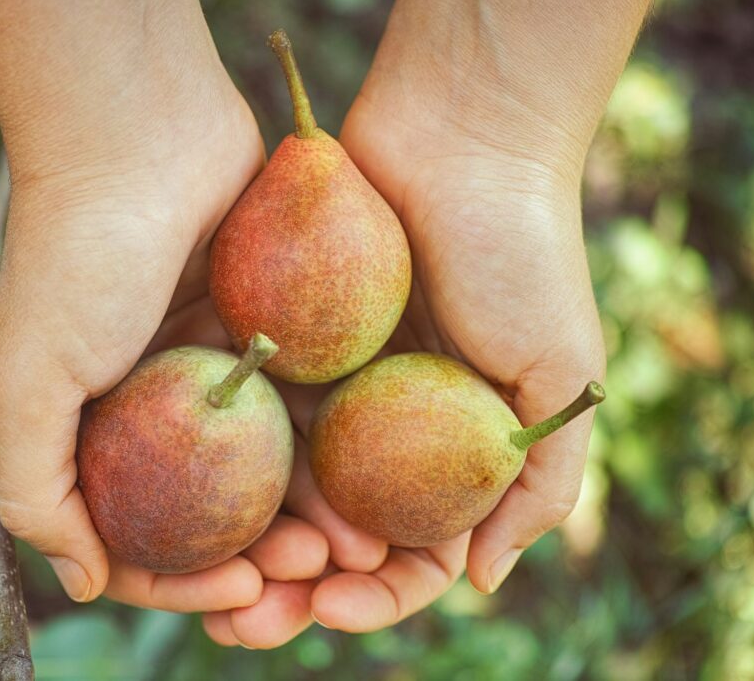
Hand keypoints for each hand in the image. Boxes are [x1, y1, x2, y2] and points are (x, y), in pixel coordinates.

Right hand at [0, 51, 331, 614]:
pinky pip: (306, 409)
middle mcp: (159, 412)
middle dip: (264, 558)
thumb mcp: (26, 376)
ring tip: (361, 549)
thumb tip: (83, 581)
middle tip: (312, 578)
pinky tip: (373, 483)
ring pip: (273, 470)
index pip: (140, 536)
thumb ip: (35, 483)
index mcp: (98, 432)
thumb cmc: (78, 255)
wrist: (145, 134)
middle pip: (217, 514)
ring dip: (314, 517)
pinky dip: (336, 451)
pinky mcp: (273, 339)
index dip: (186, 581)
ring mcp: (219, 377)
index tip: (240, 598)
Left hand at [203, 1, 618, 640]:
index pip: (413, 554)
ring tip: (206, 576)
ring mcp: (337, 389)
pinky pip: (251, 413)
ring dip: (248, 540)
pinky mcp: (288, 343)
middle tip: (244, 618)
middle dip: (292, 588)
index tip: (329, 603)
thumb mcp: (562, 375)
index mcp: (455, 452)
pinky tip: (191, 491)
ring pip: (282, 489)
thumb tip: (484, 577)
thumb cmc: (522, 256)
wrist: (460, 136)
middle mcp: (391, 430)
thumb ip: (542, 483)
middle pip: (335, 536)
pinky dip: (228, 460)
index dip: (374, 595)